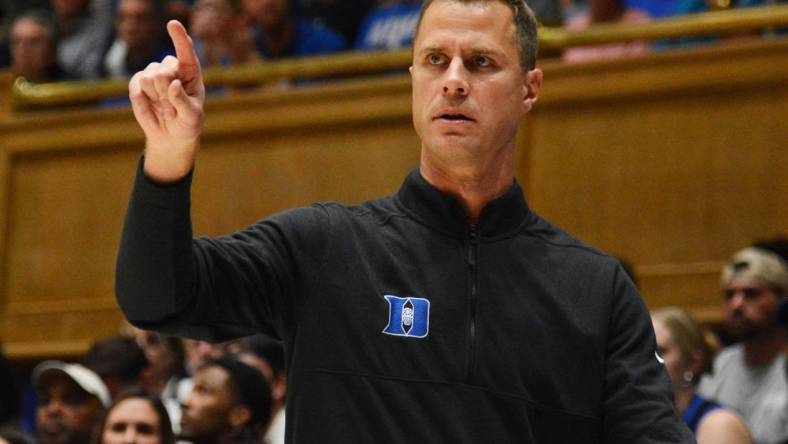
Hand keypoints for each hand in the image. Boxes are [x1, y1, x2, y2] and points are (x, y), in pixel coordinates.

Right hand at [129, 20, 204, 183]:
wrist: (171, 136)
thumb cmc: (187, 123)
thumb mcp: (192, 117)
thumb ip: (183, 101)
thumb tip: (173, 84)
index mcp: (190, 72)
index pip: (186, 51)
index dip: (179, 38)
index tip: (172, 23)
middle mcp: (172, 69)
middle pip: (162, 71)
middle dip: (165, 94)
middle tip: (173, 110)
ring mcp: (153, 74)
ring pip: (148, 78)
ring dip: (156, 100)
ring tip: (166, 111)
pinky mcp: (138, 83)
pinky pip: (136, 88)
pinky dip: (144, 105)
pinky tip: (153, 112)